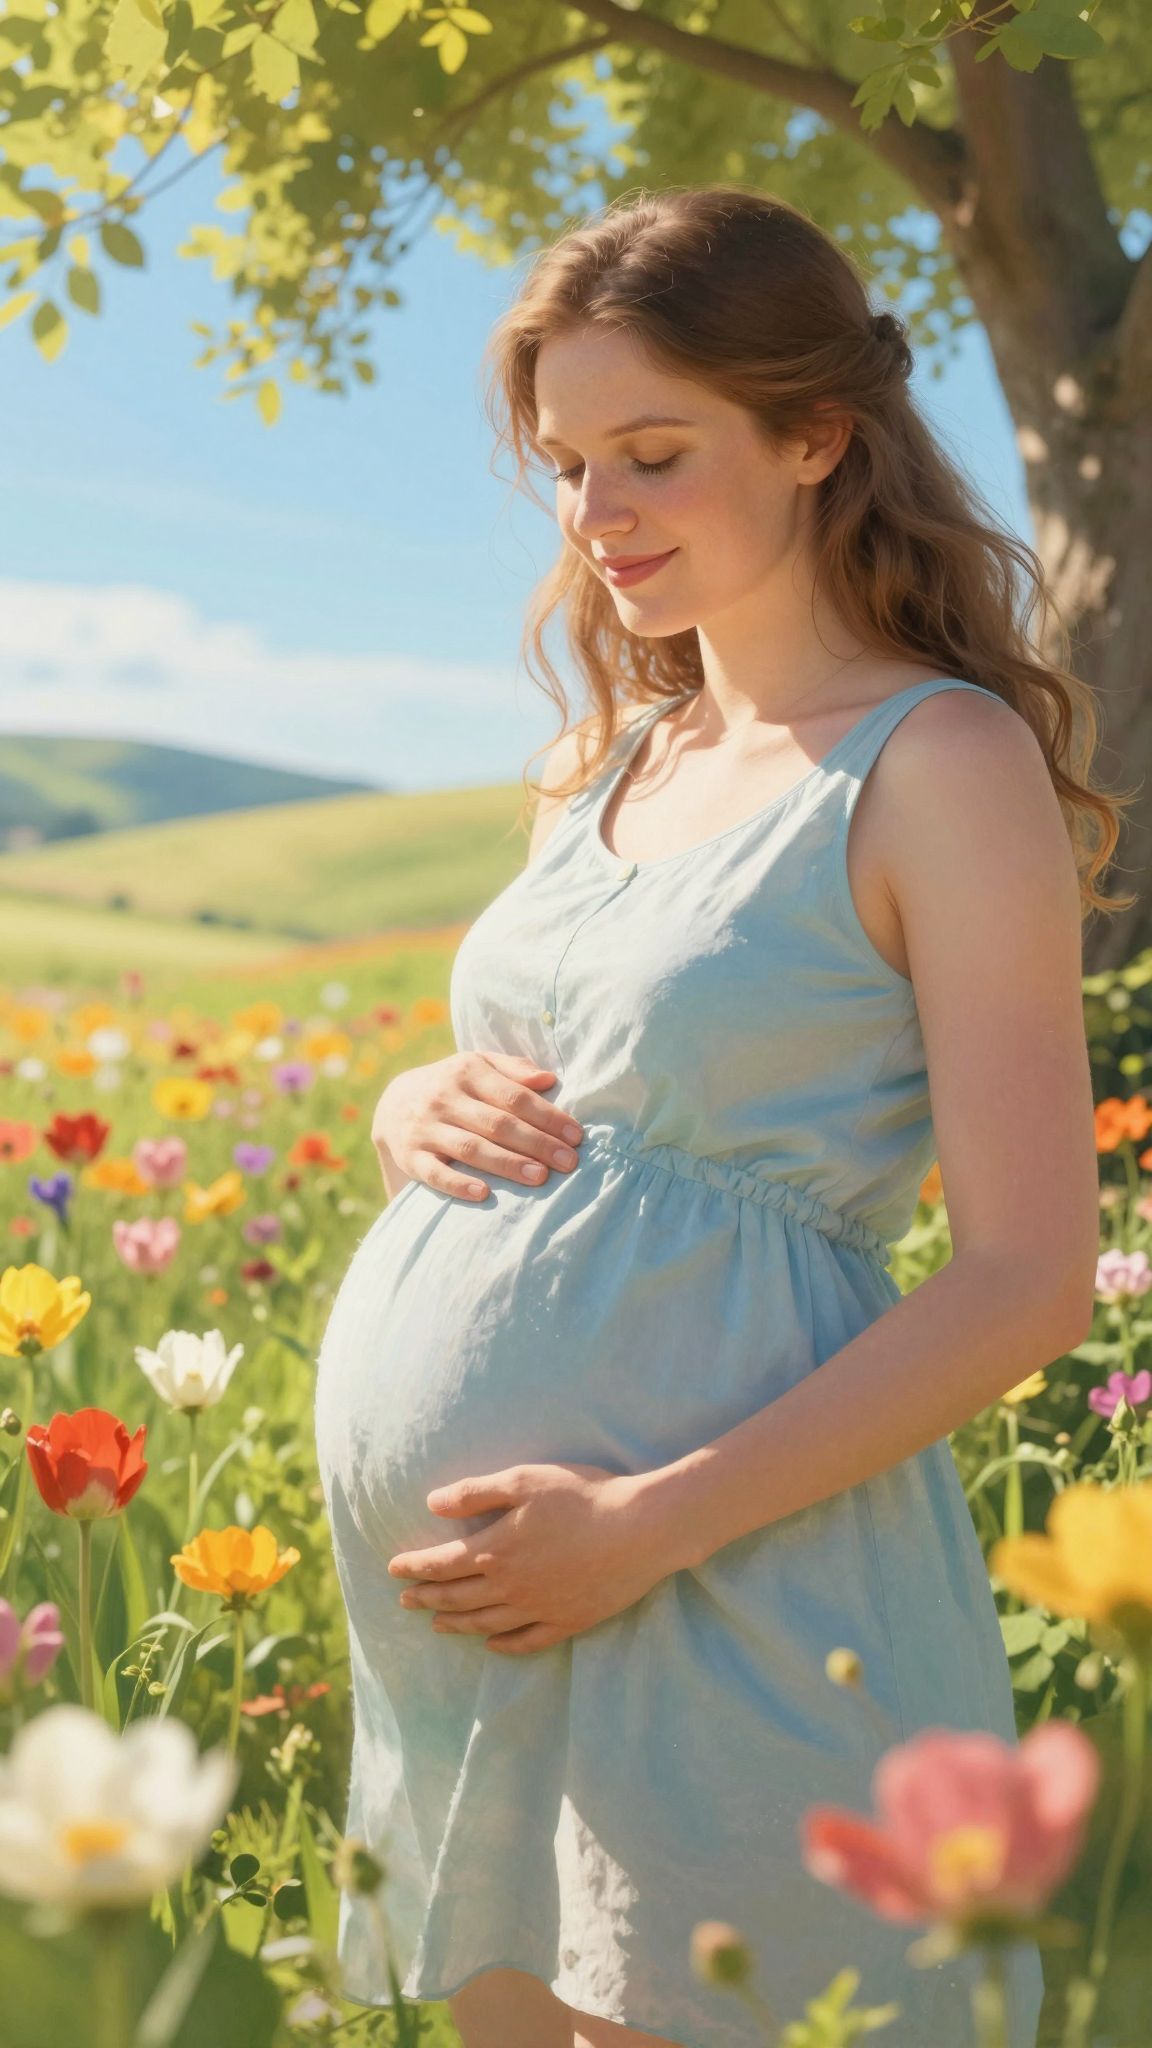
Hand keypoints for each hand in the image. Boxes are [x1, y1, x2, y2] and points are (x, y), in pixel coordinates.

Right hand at [372, 1053, 583, 1201]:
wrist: (393, 1104)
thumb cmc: (453, 1086)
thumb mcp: (477, 1065)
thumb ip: (513, 1069)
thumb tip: (549, 1079)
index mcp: (467, 1071)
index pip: (514, 1097)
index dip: (547, 1116)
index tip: (576, 1136)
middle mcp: (445, 1097)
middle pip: (497, 1123)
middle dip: (537, 1143)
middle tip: (569, 1162)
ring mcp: (426, 1128)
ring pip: (470, 1148)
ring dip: (507, 1164)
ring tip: (540, 1177)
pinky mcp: (411, 1157)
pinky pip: (435, 1173)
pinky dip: (458, 1184)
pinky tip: (484, 1194)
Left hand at [387, 1461, 677, 1654]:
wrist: (640, 1529)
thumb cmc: (582, 1496)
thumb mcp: (523, 1481)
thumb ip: (474, 1493)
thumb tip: (431, 1503)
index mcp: (495, 1550)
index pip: (442, 1564)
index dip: (415, 1567)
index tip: (394, 1570)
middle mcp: (511, 1587)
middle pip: (458, 1598)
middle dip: (427, 1598)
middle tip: (405, 1601)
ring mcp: (540, 1609)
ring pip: (487, 1623)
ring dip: (457, 1624)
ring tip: (437, 1626)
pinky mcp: (568, 1621)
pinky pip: (527, 1641)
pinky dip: (504, 1646)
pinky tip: (493, 1646)